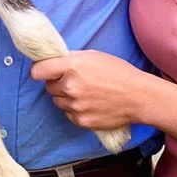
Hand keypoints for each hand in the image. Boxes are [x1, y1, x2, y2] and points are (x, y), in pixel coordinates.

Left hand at [31, 50, 148, 130]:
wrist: (138, 96)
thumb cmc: (118, 72)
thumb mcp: (93, 56)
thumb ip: (71, 59)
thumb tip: (53, 61)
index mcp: (72, 66)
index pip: (38, 71)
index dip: (39, 70)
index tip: (43, 71)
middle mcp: (70, 86)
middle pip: (48, 87)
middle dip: (57, 84)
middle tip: (73, 81)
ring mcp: (75, 105)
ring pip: (57, 101)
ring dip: (66, 97)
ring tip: (85, 93)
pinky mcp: (81, 120)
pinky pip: (68, 114)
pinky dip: (75, 110)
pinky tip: (90, 104)